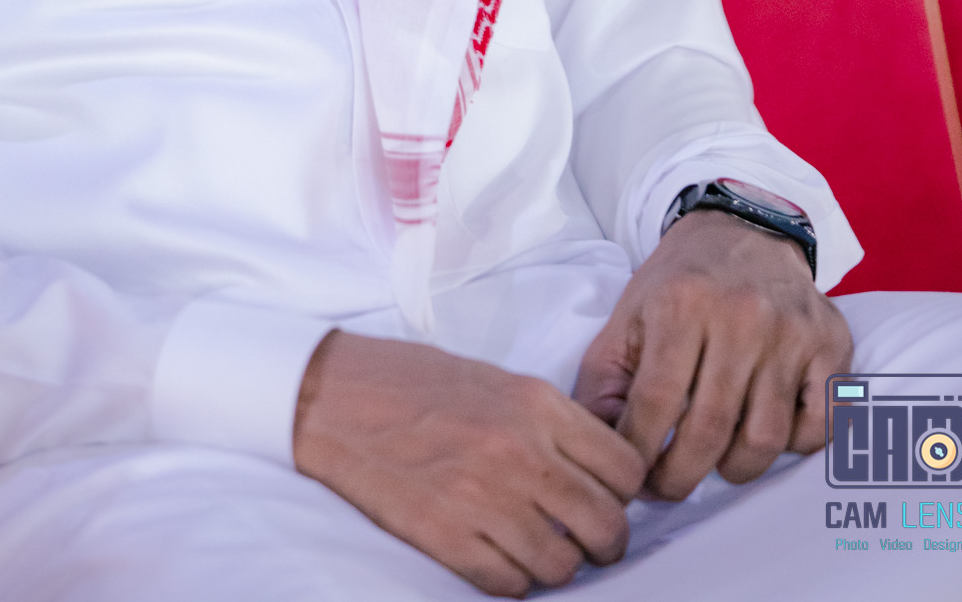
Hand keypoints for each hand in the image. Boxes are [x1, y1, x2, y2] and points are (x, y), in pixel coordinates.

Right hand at [293, 330, 645, 596]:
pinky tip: (500, 558)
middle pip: (605, 523)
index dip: (624, 492)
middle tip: (589, 542)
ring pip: (562, 564)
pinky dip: (514, 580)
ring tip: (539, 551)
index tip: (609, 498)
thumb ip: (548, 422)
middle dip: (606, 542)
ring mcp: (484, 497)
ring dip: (558, 565)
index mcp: (537, 404)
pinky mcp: (447, 536)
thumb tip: (593, 470)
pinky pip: (511, 584)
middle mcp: (520, 451)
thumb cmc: (414, 382)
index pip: (624, 468)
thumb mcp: (496, 380)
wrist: (336, 397)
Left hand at [572, 210, 851, 500]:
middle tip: (669, 487)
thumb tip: (596, 443)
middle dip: (682, 477)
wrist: (744, 230)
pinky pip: (820, 424)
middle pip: (710, 429)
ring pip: (766, 437)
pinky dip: (795, 445)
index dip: (640, 454)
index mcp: (681, 304)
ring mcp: (790, 330)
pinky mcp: (831, 342)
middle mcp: (740, 315)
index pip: (655, 403)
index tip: (633, 478)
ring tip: (716, 459)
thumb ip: (603, 379)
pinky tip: (768, 430)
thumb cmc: (680, 282)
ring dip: (736, 468)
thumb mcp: (629, 315)